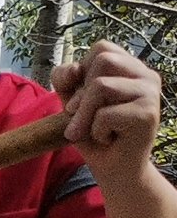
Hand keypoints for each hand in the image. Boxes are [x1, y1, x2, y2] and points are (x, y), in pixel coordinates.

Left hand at [53, 40, 162, 182]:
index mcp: (131, 68)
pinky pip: (105, 114)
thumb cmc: (94, 135)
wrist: (115, 169)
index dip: (81, 70)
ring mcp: (150, 92)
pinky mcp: (148, 113)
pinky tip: (109, 139)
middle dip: (80, 94)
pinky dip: (96, 131)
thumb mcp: (72, 103)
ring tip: (93, 132)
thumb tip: (73, 69)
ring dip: (84, 116)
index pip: (101, 48)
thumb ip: (67, 80)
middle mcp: (146, 75)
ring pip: (101, 86)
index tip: (78, 98)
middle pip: (102, 61)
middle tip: (80, 120)